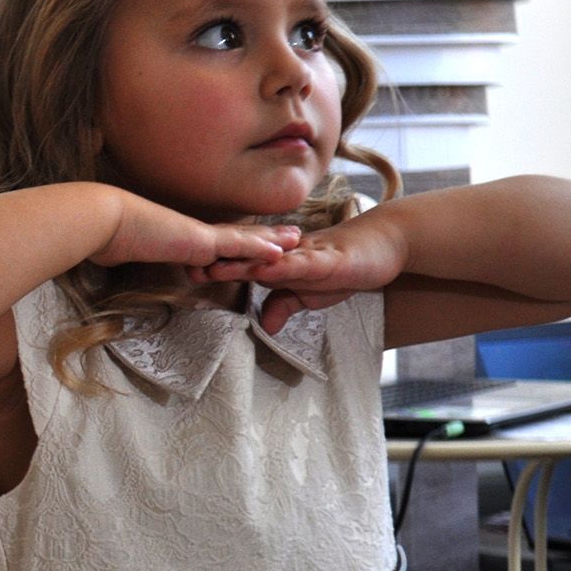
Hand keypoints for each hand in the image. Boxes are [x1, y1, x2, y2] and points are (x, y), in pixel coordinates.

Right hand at [93, 190, 300, 271]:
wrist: (103, 221)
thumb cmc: (107, 234)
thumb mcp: (121, 248)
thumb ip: (126, 251)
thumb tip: (112, 256)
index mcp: (178, 237)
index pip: (215, 239)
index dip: (237, 238)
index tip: (254, 237)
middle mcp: (193, 233)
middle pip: (237, 234)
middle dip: (264, 235)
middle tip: (291, 234)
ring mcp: (198, 235)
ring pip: (243, 238)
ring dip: (271, 239)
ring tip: (296, 239)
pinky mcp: (199, 242)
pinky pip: (236, 246)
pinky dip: (258, 248)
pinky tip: (279, 251)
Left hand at [200, 214, 407, 333]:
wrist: (384, 244)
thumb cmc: (344, 266)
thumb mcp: (309, 294)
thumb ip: (285, 305)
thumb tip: (266, 326)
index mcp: (278, 262)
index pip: (242, 263)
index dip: (217, 266)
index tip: (187, 271)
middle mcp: (285, 255)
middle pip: (246, 257)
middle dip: (217, 262)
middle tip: (185, 266)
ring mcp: (305, 255)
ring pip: (267, 258)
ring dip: (241, 263)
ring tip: (214, 269)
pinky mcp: (327, 259)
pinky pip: (301, 263)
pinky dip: (281, 267)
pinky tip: (264, 271)